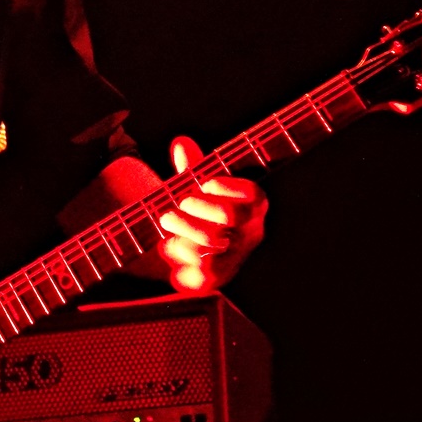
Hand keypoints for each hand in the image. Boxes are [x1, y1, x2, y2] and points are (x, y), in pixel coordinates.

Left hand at [156, 136, 266, 293]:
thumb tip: (181, 144)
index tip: (203, 183)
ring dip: (182, 225)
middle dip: (199, 204)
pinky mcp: (217, 277)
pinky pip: (200, 263)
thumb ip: (191, 168)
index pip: (253, 195)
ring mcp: (235, 256)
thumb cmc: (197, 214)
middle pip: (231, 216)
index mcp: (253, 207)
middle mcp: (250, 233)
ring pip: (211, 239)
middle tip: (181, 201)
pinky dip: (180, 250)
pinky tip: (171, 243)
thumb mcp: (194, 189)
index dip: (226, 186)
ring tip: (167, 218)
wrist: (186, 257)